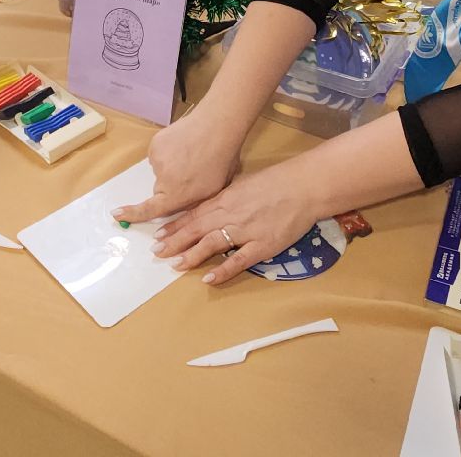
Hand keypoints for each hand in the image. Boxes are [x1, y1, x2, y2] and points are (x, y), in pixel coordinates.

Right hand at [113, 108, 243, 224]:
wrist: (217, 126)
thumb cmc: (222, 159)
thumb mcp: (214, 190)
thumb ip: (193, 201)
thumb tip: (179, 204)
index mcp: (177, 195)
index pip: (150, 210)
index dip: (132, 214)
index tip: (116, 214)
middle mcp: (162, 179)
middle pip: (161, 189)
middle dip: (173, 185)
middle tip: (195, 173)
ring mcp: (157, 160)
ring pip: (161, 170)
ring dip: (173, 167)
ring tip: (194, 155)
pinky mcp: (156, 144)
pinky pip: (160, 154)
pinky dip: (169, 152)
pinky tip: (186, 145)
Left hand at [151, 164, 319, 285]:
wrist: (303, 187)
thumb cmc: (276, 183)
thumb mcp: (244, 184)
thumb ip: (226, 198)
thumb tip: (212, 206)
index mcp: (225, 199)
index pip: (193, 214)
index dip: (174, 226)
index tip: (158, 235)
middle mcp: (230, 215)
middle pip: (195, 230)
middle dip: (174, 242)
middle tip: (157, 253)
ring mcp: (245, 231)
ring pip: (211, 244)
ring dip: (191, 255)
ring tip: (175, 265)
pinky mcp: (262, 245)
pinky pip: (238, 260)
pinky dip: (222, 270)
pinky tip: (208, 278)